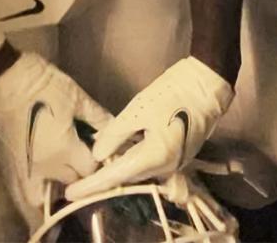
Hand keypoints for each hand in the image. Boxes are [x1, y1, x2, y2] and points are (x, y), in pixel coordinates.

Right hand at [0, 52, 110, 227]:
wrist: (8, 81)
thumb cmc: (46, 86)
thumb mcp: (77, 98)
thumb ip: (98, 117)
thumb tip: (115, 127)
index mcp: (64, 150)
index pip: (89, 169)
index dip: (98, 160)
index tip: (101, 150)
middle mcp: (46, 167)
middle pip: (72, 182)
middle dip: (81, 171)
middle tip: (85, 155)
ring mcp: (26, 170)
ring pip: (47, 195)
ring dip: (59, 187)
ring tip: (65, 170)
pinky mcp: (13, 167)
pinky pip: (26, 192)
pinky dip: (38, 192)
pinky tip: (46, 179)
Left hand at [65, 56, 233, 200]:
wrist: (207, 83)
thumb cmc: (172, 92)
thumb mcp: (137, 109)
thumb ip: (114, 134)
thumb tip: (97, 154)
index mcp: (154, 158)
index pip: (115, 176)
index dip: (91, 185)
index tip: (70, 193)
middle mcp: (165, 168)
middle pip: (128, 177)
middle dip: (103, 178)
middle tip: (79, 180)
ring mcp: (175, 163)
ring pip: (139, 170)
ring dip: (119, 168)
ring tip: (97, 166)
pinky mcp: (179, 153)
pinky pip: (150, 163)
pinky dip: (133, 160)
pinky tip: (120, 153)